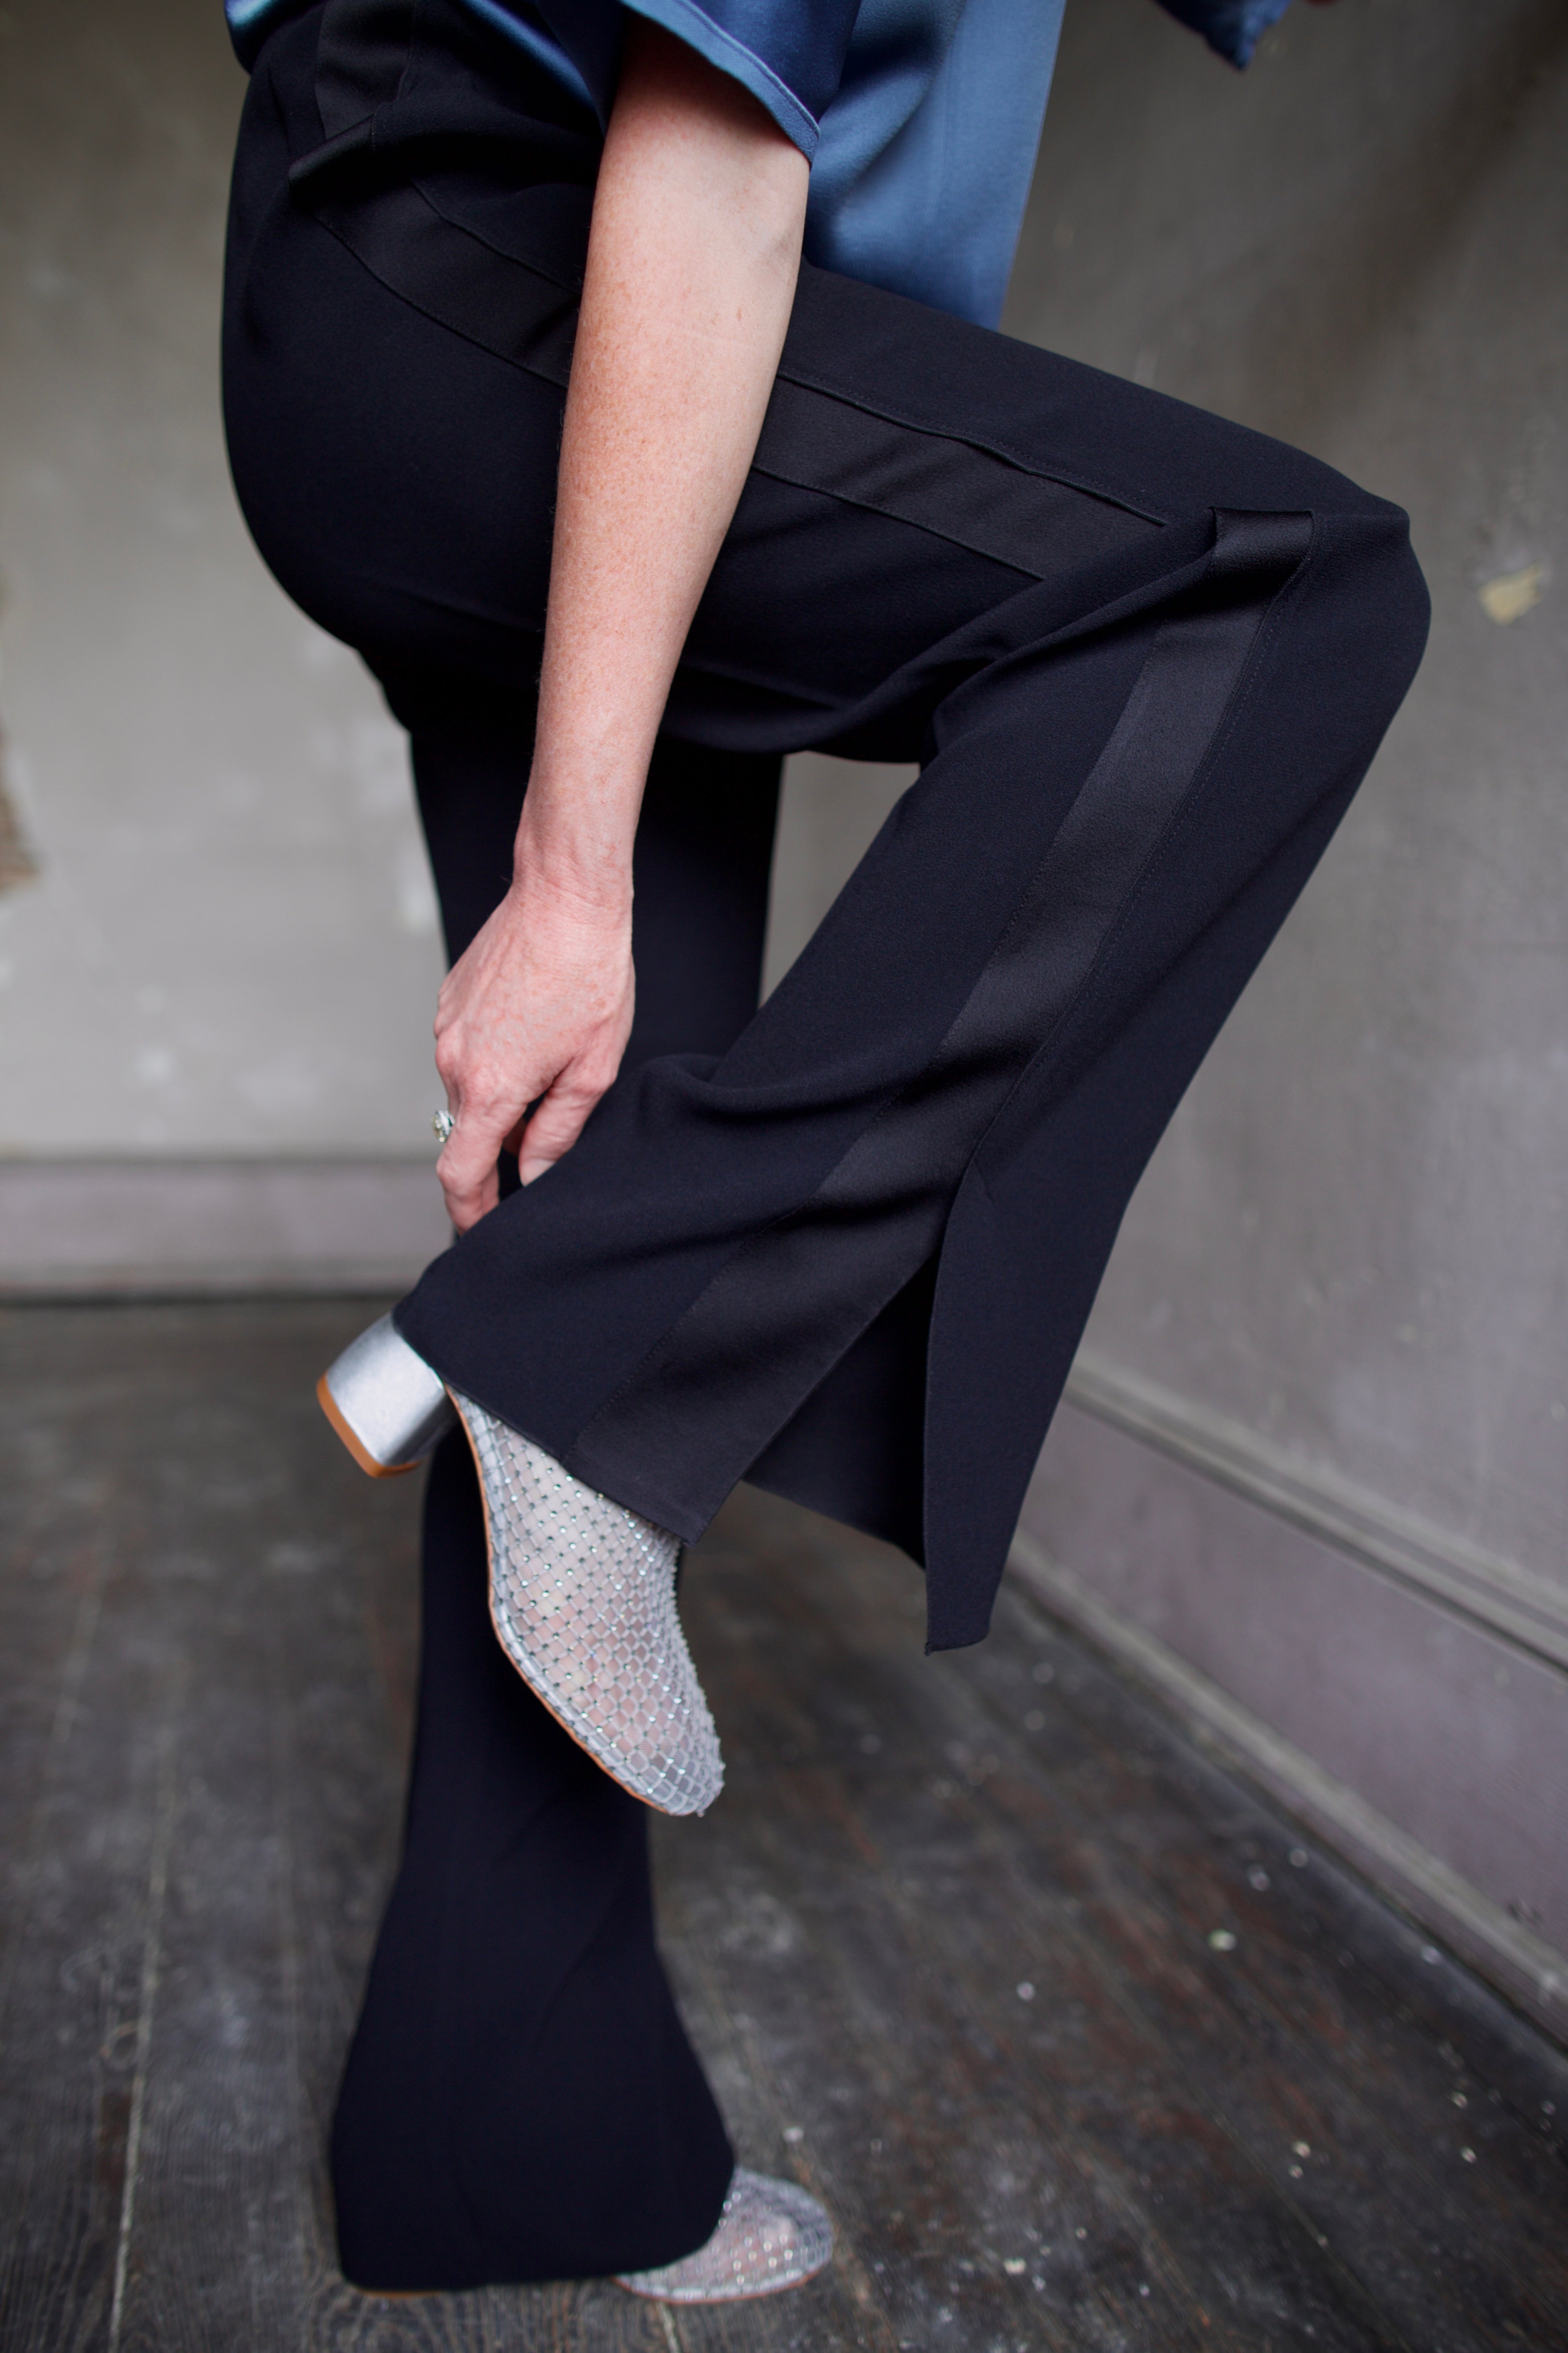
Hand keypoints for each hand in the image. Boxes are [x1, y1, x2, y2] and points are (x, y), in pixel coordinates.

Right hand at [432, 866, 634, 1230]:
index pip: (460, 1173)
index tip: (483, 1227)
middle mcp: (452, 1059)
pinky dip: (498, 1052)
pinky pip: (468, 1048)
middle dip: (509, 1133)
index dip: (471, 1211)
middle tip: (558, 1103)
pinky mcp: (448, 1000)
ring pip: (473, 1085)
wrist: (564, 897)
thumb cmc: (588, 976)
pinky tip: (535, 1021)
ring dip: (507, 1087)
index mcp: (489, 1087)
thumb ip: (556, 1134)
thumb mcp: (590, 1070)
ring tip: (555, 1046)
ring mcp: (445, 1026)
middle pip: (473, 1126)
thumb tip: (533, 1177)